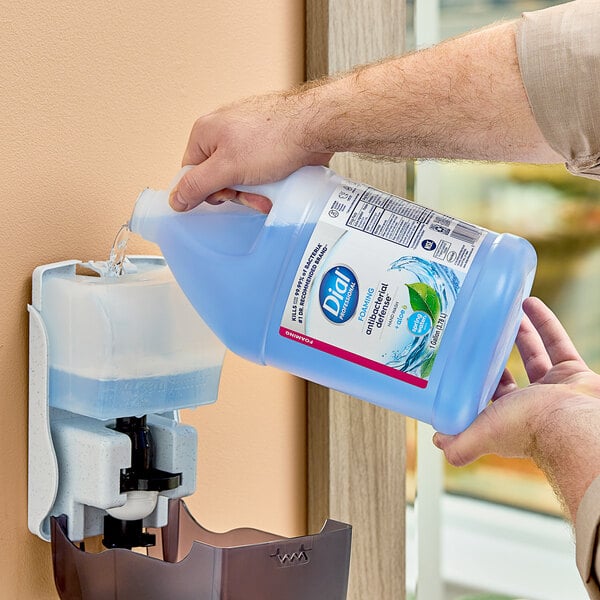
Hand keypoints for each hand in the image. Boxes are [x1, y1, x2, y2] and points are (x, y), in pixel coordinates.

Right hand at [169, 92, 332, 212]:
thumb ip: (198, 185)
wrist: (315, 126)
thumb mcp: (227, 169)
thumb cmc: (274, 139)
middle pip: (218, 176)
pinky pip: (259, 169)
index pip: (191, 172)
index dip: (207, 192)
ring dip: (255, 190)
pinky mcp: (267, 142)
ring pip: (241, 175)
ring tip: (270, 192)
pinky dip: (268, 181)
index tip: (226, 198)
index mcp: (205, 132)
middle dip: (237, 192)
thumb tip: (175, 199)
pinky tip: (279, 183)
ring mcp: (247, 135)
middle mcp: (223, 130)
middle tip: (254, 196)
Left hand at [433, 297, 599, 516]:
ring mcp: (555, 390)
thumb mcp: (482, 434)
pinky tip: (529, 303)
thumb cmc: (528, 428)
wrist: (575, 422)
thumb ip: (458, 444)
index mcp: (508, 419)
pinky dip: (545, 322)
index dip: (475, 381)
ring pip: (534, 357)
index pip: (487, 399)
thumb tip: (436, 439)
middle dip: (495, 355)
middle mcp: (531, 406)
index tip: (462, 357)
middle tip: (480, 332)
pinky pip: (558, 343)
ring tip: (503, 313)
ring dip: (519, 335)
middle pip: (510, 376)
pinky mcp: (574, 373)